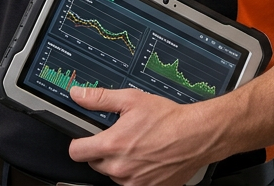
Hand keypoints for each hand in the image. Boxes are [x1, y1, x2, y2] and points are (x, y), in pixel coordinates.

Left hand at [67, 86, 219, 185]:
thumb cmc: (168, 119)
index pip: (76, 152)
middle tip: (118, 137)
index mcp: (112, 146)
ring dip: (118, 163)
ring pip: (112, 174)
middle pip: (94, 163)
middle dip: (101, 150)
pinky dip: (134, 173)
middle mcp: (120, 168)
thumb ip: (99, 98)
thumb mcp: (131, 99)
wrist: (197, 136)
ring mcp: (134, 182)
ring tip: (135, 146)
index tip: (85, 137)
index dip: (79, 142)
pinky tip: (146, 158)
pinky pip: (131, 183)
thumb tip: (78, 95)